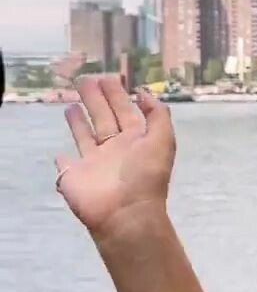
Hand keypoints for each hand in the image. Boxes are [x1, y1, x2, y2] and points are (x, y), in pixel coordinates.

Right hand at [54, 75, 175, 240]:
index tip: (107, 77)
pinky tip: (59, 153)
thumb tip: (143, 93)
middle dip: (95, 99)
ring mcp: (93, 163)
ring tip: (70, 103)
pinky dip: (62, 159)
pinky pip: (67, 165)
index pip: (125, 110)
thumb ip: (157, 115)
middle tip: (84, 79)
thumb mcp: (163, 140)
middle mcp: (114, 148)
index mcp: (136, 139)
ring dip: (78, 121)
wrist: (125, 213)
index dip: (117, 94)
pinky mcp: (74, 176)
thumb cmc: (145, 175)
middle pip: (103, 117)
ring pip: (84, 136)